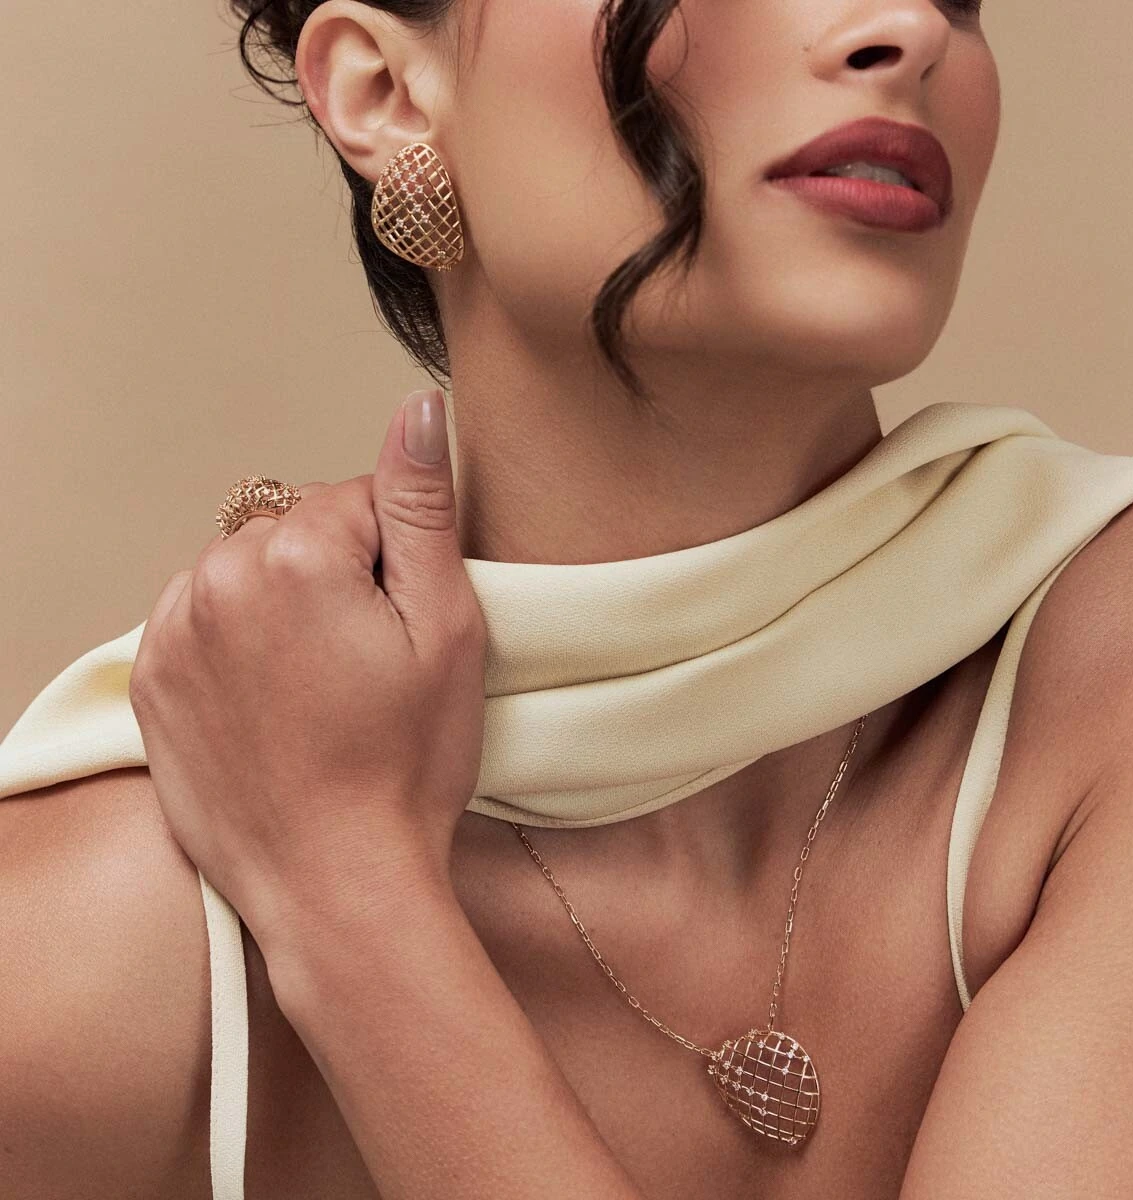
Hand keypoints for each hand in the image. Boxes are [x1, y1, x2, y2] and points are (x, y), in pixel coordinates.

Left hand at [128, 388, 485, 953]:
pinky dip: (239, 639)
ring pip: (247, 570)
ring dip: (285, 601)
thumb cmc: (405, 763)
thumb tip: (417, 408)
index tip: (407, 626)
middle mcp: (212, 578)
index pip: (360, 500)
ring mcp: (170, 631)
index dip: (400, 559)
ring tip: (323, 685)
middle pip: (296, 530)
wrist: (335, 882)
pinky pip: (202, 619)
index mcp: (291, 555)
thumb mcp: (447, 627)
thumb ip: (421, 506)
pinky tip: (278, 698)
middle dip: (338, 571)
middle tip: (371, 661)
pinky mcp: (150, 679)